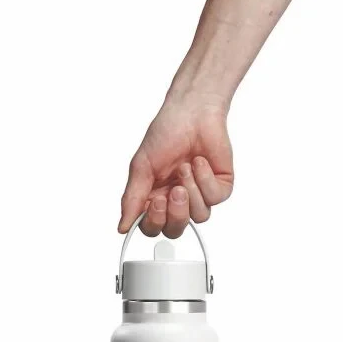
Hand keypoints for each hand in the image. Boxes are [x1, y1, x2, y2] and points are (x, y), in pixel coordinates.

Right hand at [118, 96, 233, 237]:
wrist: (192, 112)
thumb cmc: (165, 134)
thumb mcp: (141, 167)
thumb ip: (132, 199)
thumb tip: (122, 227)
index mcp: (155, 198)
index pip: (153, 227)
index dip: (155, 221)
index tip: (155, 201)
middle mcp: (178, 201)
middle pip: (177, 229)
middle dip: (176, 213)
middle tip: (175, 190)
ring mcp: (200, 195)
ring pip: (199, 216)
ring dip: (191, 189)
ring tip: (185, 166)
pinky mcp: (220, 187)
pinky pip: (215, 198)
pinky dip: (205, 178)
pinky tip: (200, 161)